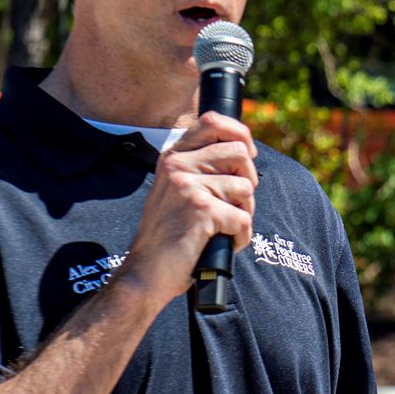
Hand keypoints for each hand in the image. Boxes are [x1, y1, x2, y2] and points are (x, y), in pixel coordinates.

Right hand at [118, 112, 257, 306]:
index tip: (247, 154)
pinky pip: (243, 219)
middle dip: (248, 181)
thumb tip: (245, 151)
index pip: (213, 121)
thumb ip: (201, 167)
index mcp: (173, 156)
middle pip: (240, 153)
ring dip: (244, 213)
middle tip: (235, 204)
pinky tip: (222, 244)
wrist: (145, 272)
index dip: (240, 135)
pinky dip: (240, 238)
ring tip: (222, 228)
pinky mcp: (200, 210)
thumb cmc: (170, 235)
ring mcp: (187, 186)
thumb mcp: (177, 190)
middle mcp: (178, 165)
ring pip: (246, 188)